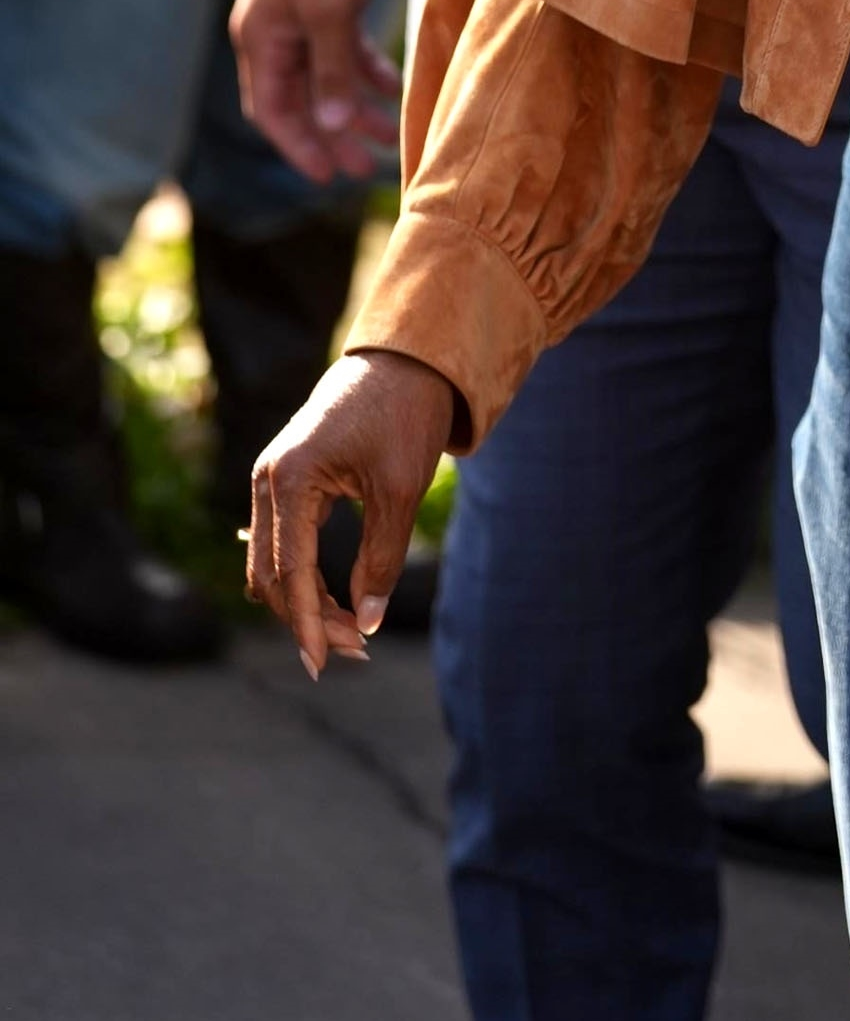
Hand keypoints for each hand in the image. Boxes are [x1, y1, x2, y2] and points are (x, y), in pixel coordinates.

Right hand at [230, 0, 398, 181]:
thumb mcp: (331, 10)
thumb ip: (333, 70)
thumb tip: (335, 127)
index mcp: (260, 40)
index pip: (272, 112)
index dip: (299, 146)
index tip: (328, 176)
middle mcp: (274, 34)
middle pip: (301, 101)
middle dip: (331, 135)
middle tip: (364, 168)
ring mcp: (300, 17)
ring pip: (326, 77)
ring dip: (354, 106)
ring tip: (388, 133)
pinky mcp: (328, 0)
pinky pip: (342, 50)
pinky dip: (365, 69)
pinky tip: (393, 86)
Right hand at [248, 349, 454, 676]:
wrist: (408, 356)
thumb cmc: (406, 413)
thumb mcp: (402, 489)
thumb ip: (382, 558)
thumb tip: (369, 623)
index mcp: (289, 478)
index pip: (288, 572)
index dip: (308, 623)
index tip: (327, 665)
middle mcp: (268, 479)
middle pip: (272, 575)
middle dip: (309, 619)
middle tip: (356, 651)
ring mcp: (272, 477)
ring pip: (273, 563)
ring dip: (305, 602)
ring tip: (351, 633)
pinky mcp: (287, 478)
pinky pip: (282, 542)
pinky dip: (303, 576)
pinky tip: (333, 601)